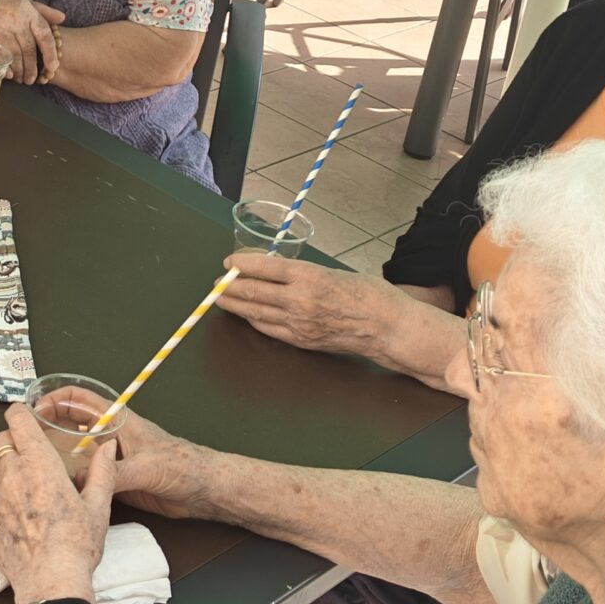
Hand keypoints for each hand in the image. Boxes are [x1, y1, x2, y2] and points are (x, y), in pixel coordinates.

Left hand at [0, 403, 113, 603]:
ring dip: (5, 468)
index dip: (20, 413)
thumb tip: (106, 449)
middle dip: (13, 440)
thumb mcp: (98, 507)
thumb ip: (102, 471)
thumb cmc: (75, 547)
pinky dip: (2, 496)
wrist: (51, 584)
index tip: (27, 415)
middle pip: (0, 441)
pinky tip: (21, 511)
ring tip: (26, 482)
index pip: (18, 421)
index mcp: (39, 465)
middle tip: (31, 451)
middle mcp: (12, 477)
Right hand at [10, 390, 212, 522]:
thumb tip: (79, 482)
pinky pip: (86, 476)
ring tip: (34, 463)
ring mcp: (112, 459)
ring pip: (76, 451)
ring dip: (57, 455)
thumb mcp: (145, 468)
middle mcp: (111, 437)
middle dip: (47, 426)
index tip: (34, 410)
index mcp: (119, 421)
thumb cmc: (184, 467)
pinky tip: (58, 488)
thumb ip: (112, 474)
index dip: (55, 399)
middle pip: (71, 424)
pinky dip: (71, 479)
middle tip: (26, 438)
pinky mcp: (116, 480)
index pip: (79, 400)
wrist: (204, 491)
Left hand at [214, 254, 404, 360]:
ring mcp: (300, 323)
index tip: (228, 262)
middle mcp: (299, 300)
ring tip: (221, 300)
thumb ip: (303, 273)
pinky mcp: (303, 341)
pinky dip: (255, 321)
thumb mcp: (333, 272)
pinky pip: (270, 330)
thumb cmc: (369, 294)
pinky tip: (248, 317)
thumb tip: (276, 271)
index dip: (241, 264)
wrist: (388, 327)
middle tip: (216, 283)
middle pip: (253, 292)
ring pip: (257, 313)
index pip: (263, 267)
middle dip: (229, 287)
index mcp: (309, 276)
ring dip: (235, 306)